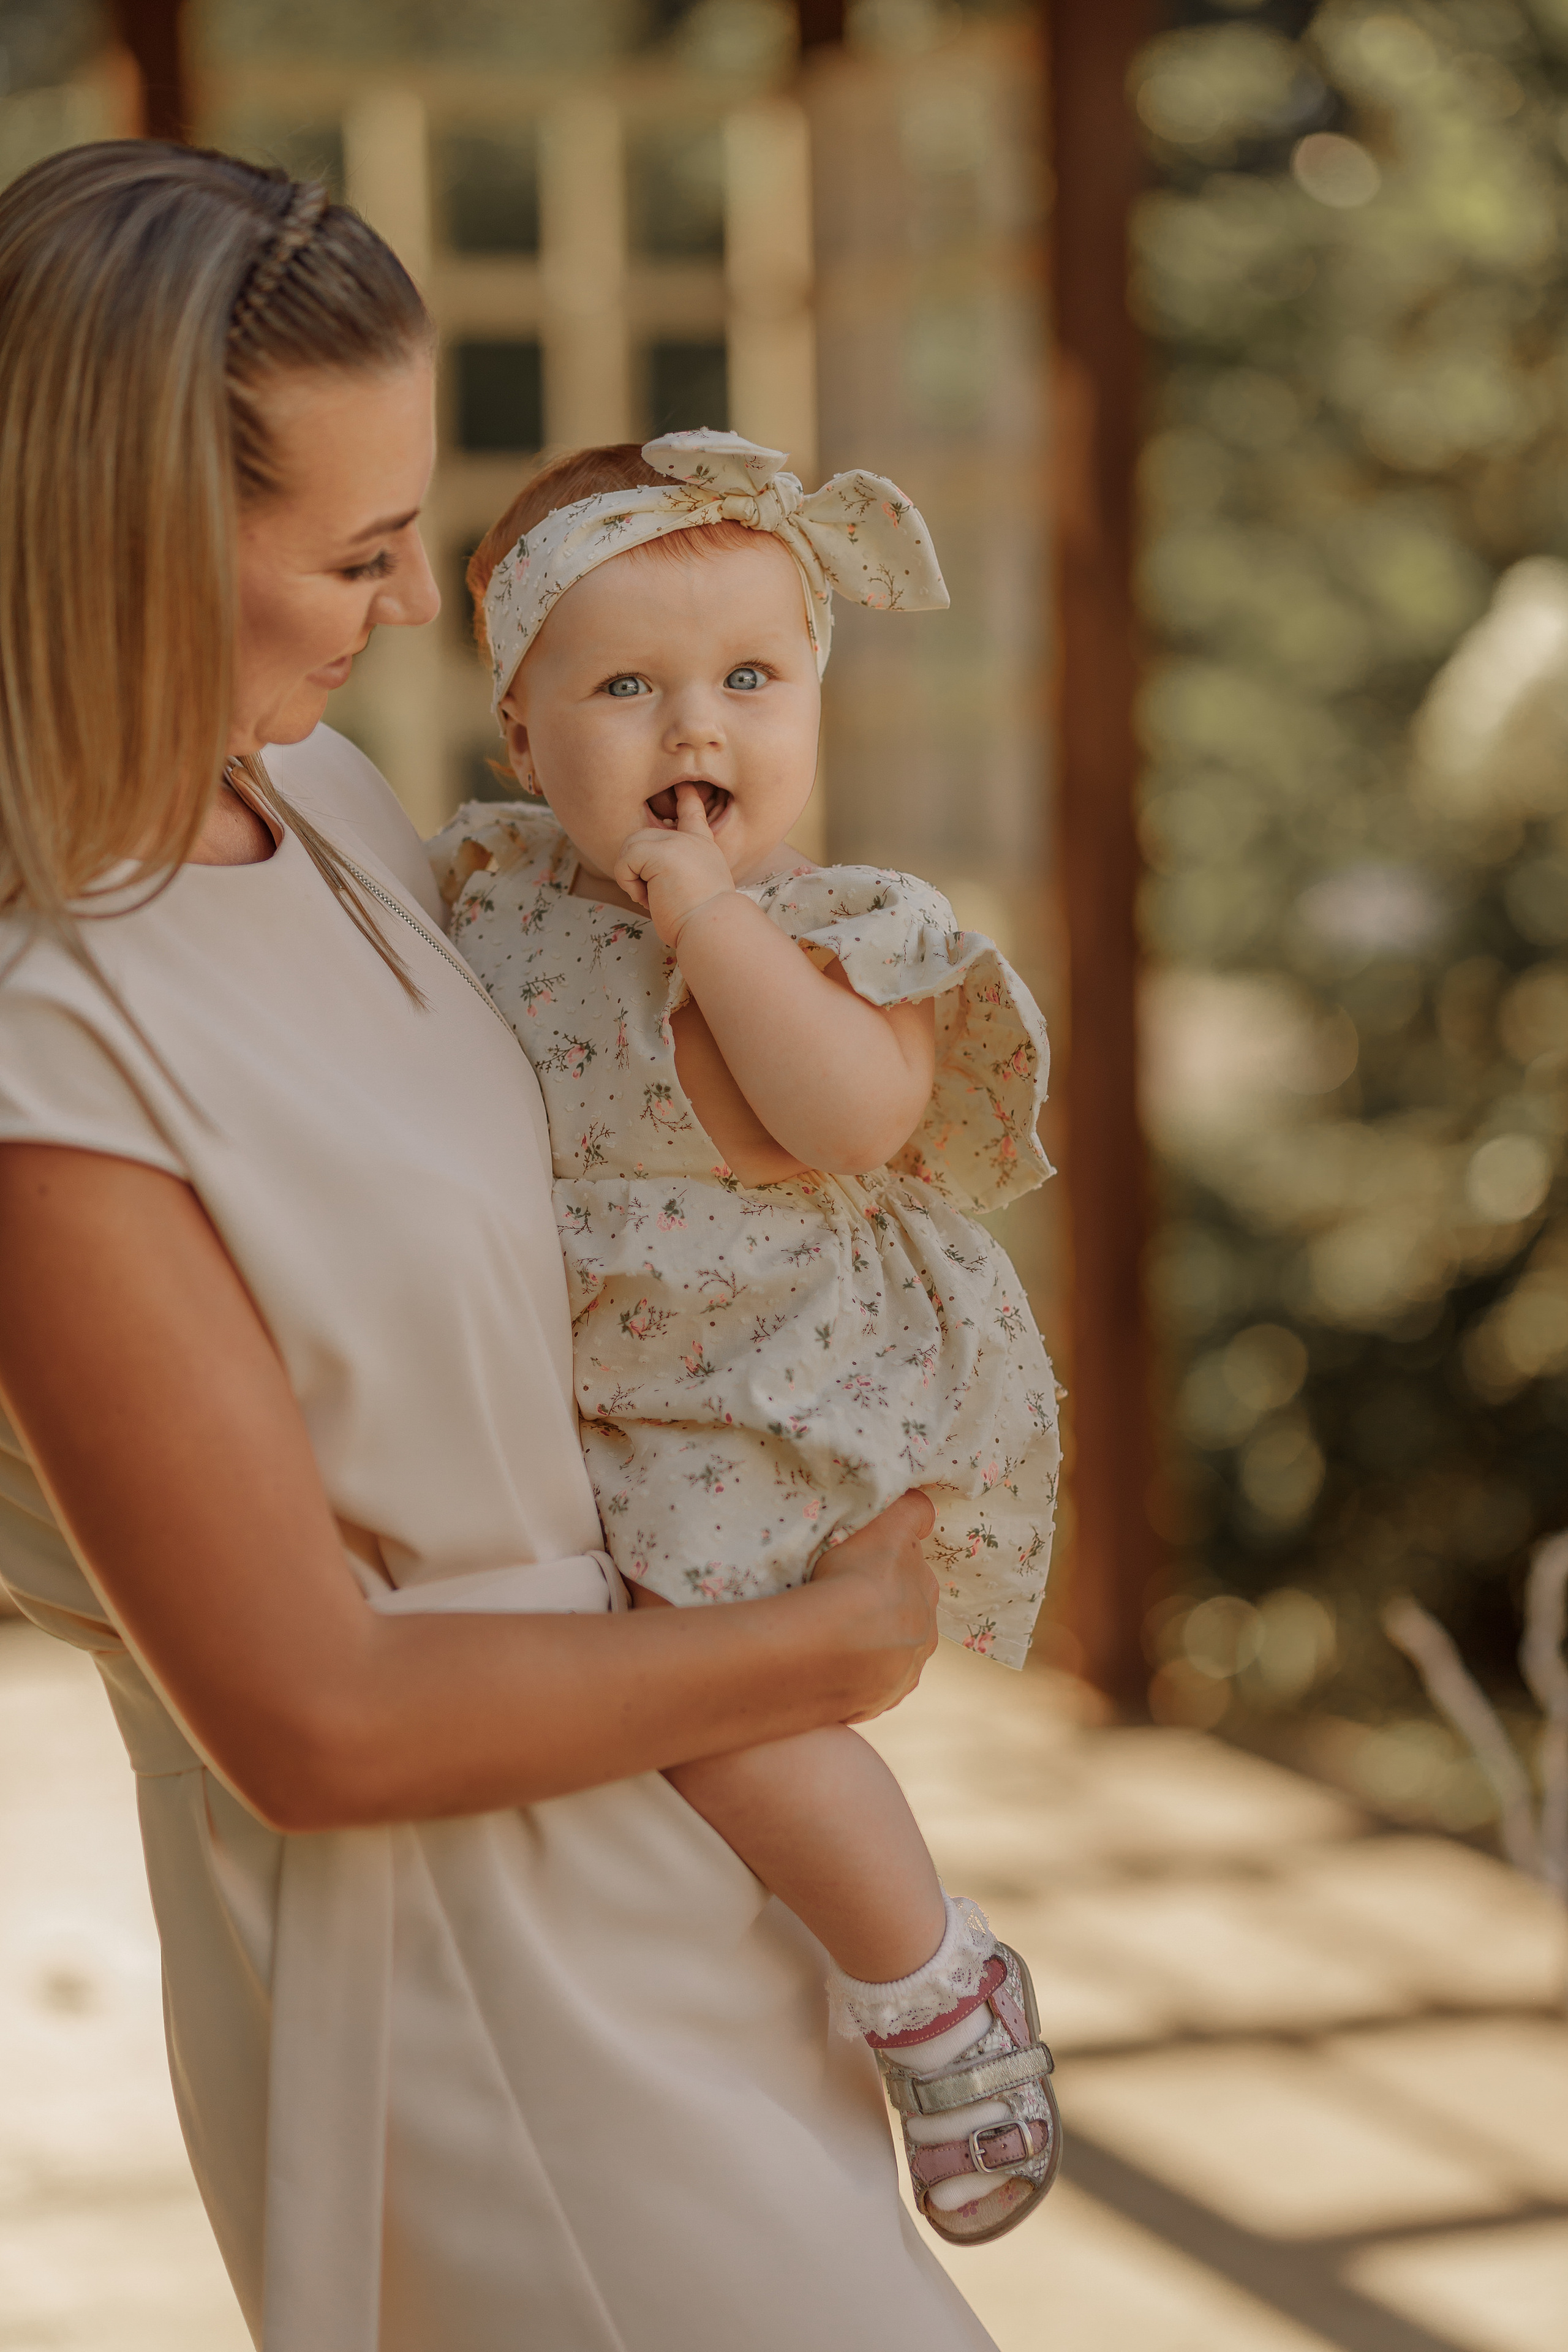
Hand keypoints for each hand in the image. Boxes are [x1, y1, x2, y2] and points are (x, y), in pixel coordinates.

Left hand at [615, 782, 735, 947]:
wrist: (713, 929)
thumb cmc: (703, 922)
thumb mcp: (694, 889)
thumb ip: (676, 873)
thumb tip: (649, 882)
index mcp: (703, 847)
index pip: (692, 812)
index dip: (685, 797)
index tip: (683, 786)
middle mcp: (691, 839)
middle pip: (642, 837)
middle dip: (636, 867)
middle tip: (653, 895)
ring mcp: (676, 841)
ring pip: (630, 846)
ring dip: (632, 877)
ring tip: (653, 897)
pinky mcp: (660, 851)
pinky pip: (625, 860)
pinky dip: (628, 883)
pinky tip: (649, 897)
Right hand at [809, 1490, 937, 1720]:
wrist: (829, 1646)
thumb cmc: (856, 1579)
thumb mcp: (886, 1528)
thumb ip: (910, 1514)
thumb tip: (924, 1508)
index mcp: (927, 1593)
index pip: (914, 1575)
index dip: (888, 1569)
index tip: (864, 1570)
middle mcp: (925, 1637)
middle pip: (906, 1618)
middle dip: (883, 1611)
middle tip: (844, 1603)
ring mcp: (903, 1674)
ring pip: (890, 1655)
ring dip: (871, 1647)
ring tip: (834, 1639)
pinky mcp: (879, 1702)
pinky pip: (869, 1686)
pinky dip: (855, 1677)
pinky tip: (832, 1666)